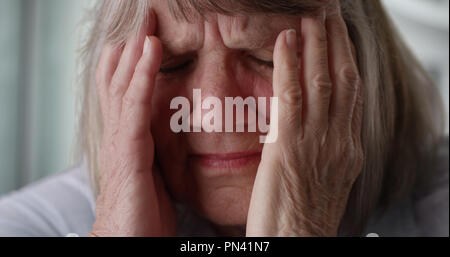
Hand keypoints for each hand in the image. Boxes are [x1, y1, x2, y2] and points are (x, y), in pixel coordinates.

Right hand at [89, 10, 175, 236]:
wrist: (127, 241)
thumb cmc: (143, 213)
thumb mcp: (152, 174)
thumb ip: (156, 150)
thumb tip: (170, 135)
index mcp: (127, 138)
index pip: (124, 90)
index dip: (132, 62)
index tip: (145, 37)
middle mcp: (119, 133)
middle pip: (118, 80)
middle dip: (130, 48)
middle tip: (142, 19)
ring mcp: (121, 139)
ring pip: (123, 83)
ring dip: (136, 49)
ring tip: (146, 21)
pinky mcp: (129, 150)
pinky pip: (135, 103)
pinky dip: (142, 73)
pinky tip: (150, 49)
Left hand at [246, 1, 363, 236]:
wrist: (297, 244)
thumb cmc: (304, 218)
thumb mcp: (321, 178)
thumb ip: (320, 148)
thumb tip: (309, 125)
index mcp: (346, 150)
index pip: (351, 95)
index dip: (346, 61)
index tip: (339, 39)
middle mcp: (338, 141)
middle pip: (343, 80)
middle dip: (336, 44)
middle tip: (329, 15)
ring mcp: (317, 143)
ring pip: (322, 81)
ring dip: (316, 44)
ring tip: (311, 17)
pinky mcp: (289, 148)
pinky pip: (291, 96)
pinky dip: (289, 65)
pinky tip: (286, 41)